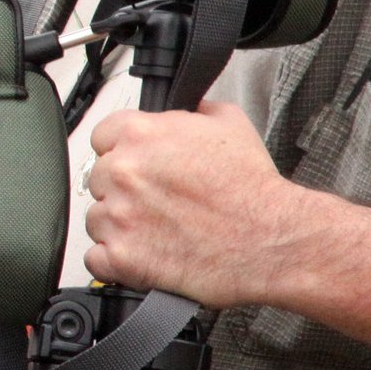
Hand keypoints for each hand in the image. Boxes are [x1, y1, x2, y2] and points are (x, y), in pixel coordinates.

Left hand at [84, 100, 302, 306]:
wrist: (273, 239)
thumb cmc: (253, 189)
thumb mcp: (230, 123)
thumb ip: (195, 110)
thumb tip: (188, 107)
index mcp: (139, 135)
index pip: (101, 137)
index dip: (121, 153)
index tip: (137, 167)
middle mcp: (123, 172)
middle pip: (99, 179)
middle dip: (124, 191)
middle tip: (157, 203)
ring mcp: (119, 216)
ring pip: (97, 219)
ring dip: (120, 226)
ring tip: (158, 231)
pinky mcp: (123, 257)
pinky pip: (97, 259)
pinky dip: (115, 261)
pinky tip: (143, 256)